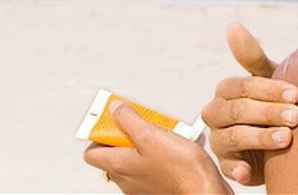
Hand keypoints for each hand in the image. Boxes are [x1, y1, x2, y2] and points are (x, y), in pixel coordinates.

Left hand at [84, 101, 232, 193]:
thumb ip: (128, 120)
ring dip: (144, 144)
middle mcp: (127, 180)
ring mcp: (141, 186)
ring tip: (161, 134)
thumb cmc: (182, 172)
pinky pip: (150, 167)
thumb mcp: (151, 135)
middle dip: (126, 135)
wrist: (206, 192)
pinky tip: (173, 147)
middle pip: (114, 153)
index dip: (99, 133)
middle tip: (141, 124)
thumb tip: (115, 109)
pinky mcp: (157, 188)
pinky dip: (158, 155)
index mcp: (119, 166)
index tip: (113, 120)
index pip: (92, 152)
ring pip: (133, 159)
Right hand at [201, 23, 297, 185]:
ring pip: (233, 137)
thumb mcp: (268, 79)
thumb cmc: (275, 103)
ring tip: (287, 138)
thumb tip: (233, 25)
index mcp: (226, 91)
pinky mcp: (227, 165)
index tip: (296, 93)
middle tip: (296, 116)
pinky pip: (227, 168)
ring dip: (260, 138)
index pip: (240, 86)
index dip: (267, 89)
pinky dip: (237, 170)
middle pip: (236, 111)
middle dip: (268, 113)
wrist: (285, 140)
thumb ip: (251, 57)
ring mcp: (219, 140)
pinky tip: (249, 172)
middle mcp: (217, 114)